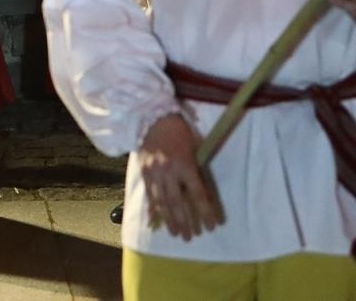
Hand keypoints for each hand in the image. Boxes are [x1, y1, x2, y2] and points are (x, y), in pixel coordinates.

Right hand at [138, 113, 223, 240]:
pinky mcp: (143, 173)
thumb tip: (202, 191)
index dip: (205, 211)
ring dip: (169, 220)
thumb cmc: (179, 130)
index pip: (197, 194)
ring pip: (162, 202)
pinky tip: (154, 222)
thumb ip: (197, 169)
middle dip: (185, 222)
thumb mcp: (194, 146)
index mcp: (185, 164)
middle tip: (190, 237)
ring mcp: (154, 173)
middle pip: (178, 203)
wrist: (151, 118)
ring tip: (175, 234)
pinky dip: (152, 209)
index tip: (211, 226)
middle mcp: (168, 171)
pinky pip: (148, 195)